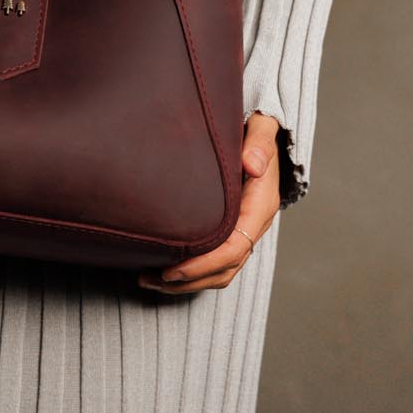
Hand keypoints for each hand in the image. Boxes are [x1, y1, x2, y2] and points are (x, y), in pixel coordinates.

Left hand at [136, 112, 281, 294]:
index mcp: (260, 205)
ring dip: (187, 282)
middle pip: (225, 267)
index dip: (204, 264)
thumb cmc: (257, 131)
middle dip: (189, 279)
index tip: (173, 270)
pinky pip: (216, 261)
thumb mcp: (260, 130)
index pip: (234, 248)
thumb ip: (258, 144)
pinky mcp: (233, 229)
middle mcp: (254, 224)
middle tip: (151, 279)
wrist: (262, 134)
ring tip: (150, 280)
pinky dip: (192, 272)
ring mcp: (245, 229)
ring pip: (220, 271)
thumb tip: (253, 164)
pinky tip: (163, 268)